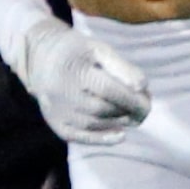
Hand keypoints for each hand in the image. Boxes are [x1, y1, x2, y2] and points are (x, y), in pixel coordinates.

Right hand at [10, 15, 150, 144]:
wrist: (41, 58)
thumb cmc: (78, 52)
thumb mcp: (99, 49)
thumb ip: (122, 67)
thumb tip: (142, 86)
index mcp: (73, 70)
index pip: (108, 90)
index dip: (132, 99)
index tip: (148, 102)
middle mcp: (61, 92)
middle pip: (102, 109)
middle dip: (128, 112)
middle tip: (144, 109)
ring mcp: (56, 110)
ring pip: (94, 124)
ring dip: (119, 122)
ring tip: (134, 116)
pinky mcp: (55, 122)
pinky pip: (79, 136)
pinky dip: (101, 139)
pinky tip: (121, 135)